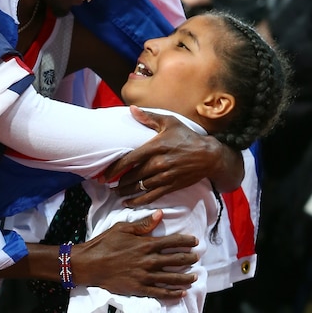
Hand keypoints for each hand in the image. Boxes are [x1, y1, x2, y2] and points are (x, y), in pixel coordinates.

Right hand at [71, 210, 197, 299]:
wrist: (89, 265)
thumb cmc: (104, 244)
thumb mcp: (122, 228)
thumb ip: (143, 224)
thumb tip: (160, 214)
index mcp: (146, 244)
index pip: (173, 242)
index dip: (186, 242)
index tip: (195, 242)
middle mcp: (148, 261)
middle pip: (176, 260)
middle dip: (189, 259)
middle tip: (197, 259)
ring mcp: (145, 276)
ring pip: (171, 278)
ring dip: (185, 278)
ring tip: (194, 277)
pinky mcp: (139, 288)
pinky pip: (160, 292)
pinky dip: (172, 293)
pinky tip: (181, 293)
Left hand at [102, 107, 240, 200]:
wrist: (208, 155)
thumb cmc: (187, 137)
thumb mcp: (169, 122)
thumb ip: (148, 117)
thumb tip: (131, 109)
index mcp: (155, 147)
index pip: (129, 160)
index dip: (114, 169)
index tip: (104, 175)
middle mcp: (158, 163)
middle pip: (132, 176)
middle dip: (118, 182)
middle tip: (107, 184)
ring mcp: (165, 176)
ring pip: (139, 187)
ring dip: (125, 192)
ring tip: (116, 193)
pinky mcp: (170, 186)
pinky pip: (150, 196)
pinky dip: (138, 201)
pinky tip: (128, 203)